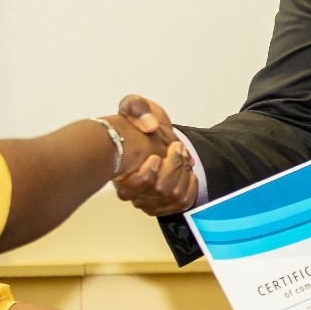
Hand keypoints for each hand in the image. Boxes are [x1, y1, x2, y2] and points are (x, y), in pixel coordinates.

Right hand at [112, 93, 197, 214]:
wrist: (153, 132)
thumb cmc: (140, 122)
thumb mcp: (133, 106)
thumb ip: (136, 108)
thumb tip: (149, 126)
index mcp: (120, 171)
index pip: (130, 190)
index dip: (148, 175)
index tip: (156, 156)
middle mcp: (132, 190)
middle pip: (159, 190)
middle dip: (174, 167)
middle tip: (176, 148)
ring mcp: (148, 198)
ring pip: (173, 196)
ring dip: (184, 174)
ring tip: (182, 158)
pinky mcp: (164, 202)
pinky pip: (182, 204)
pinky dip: (191, 188)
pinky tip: (189, 175)